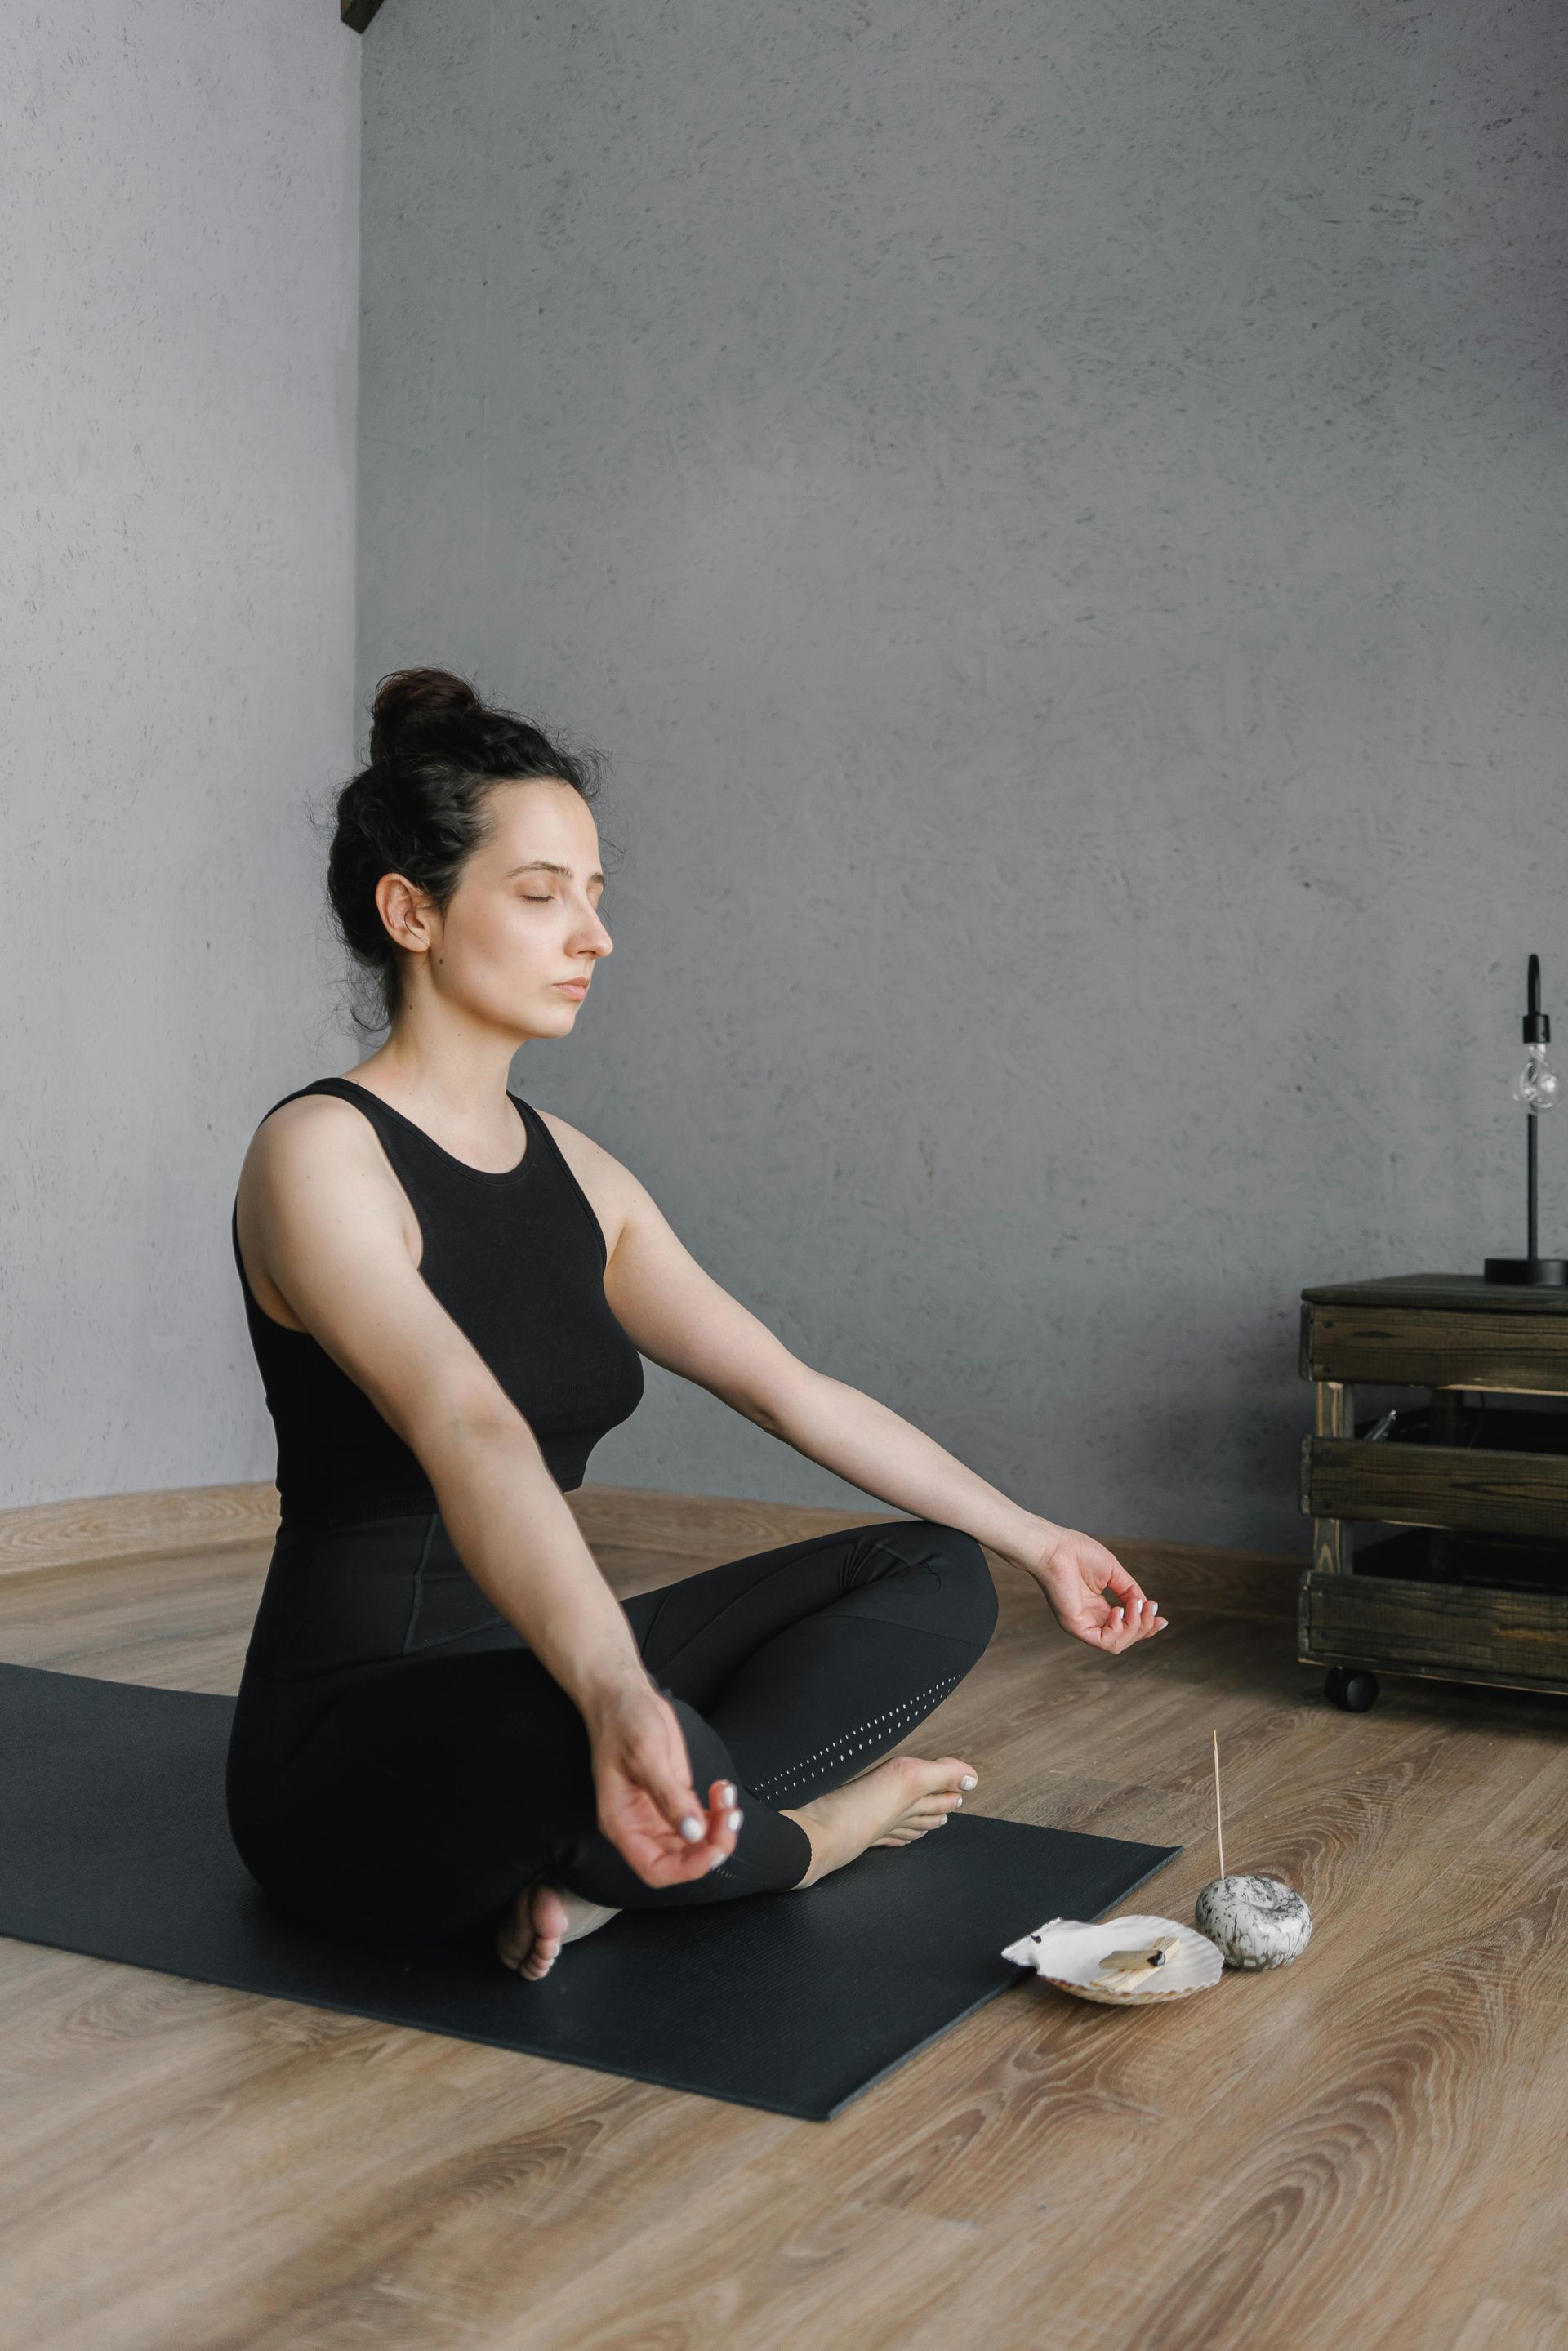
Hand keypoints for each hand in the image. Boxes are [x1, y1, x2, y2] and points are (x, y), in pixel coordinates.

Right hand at [585, 1680, 743, 1887]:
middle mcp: (640, 1826)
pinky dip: (717, 1814)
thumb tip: (694, 1833)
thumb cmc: (624, 1722)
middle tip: (731, 1814)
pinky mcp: (674, 1798)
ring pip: (695, 1842)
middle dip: (711, 1844)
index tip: (713, 1846)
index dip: (687, 1868)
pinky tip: (721, 1790)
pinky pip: (700, 1822)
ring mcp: (658, 1814)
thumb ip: (669, 1796)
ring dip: (719, 1828)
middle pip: (681, 1859)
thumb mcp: (646, 1755)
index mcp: (622, 1823)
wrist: (623, 1695)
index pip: (656, 1869)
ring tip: (727, 1796)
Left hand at [1011, 1524, 1168, 1654]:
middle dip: (1144, 1626)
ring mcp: (1081, 1625)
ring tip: (1135, 1607)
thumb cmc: (1078, 1553)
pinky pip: (1104, 1642)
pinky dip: (1119, 1630)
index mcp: (1098, 1608)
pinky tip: (1119, 1610)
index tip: (1162, 1617)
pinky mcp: (1074, 1626)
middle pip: (1125, 1639)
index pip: (1126, 1628)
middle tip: (1150, 1607)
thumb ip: (1130, 1591)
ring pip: (1117, 1645)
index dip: (1146, 1627)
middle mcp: (1090, 1620)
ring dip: (1135, 1628)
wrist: (1055, 1546)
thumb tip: (1146, 1606)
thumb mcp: (1114, 1573)